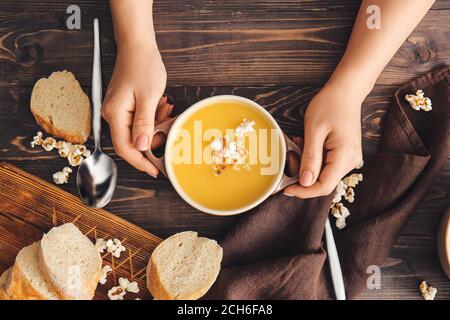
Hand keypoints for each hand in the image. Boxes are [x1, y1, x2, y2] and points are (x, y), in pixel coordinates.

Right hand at [102, 45, 169, 176]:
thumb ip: (144, 124)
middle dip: (153, 141)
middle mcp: (113, 114)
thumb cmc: (143, 67)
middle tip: (168, 130)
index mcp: (115, 114)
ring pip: (138, 132)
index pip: (125, 148)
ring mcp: (118, 111)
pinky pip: (140, 121)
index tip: (155, 170)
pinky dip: (153, 118)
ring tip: (166, 108)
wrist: (137, 46)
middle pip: (132, 141)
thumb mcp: (148, 97)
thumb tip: (141, 147)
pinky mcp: (125, 107)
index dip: (140, 162)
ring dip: (156, 127)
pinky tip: (162, 106)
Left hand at [284, 83, 362, 197]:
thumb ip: (310, 158)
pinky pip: (325, 164)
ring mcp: (349, 159)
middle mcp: (351, 161)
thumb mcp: (314, 131)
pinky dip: (312, 158)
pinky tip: (305, 143)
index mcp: (345, 156)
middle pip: (322, 181)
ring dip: (305, 164)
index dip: (303, 191)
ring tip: (297, 143)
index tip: (285, 189)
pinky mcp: (344, 155)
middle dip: (301, 174)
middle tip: (290, 154)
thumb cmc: (329, 105)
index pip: (323, 186)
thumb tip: (305, 183)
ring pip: (322, 174)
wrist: (345, 91)